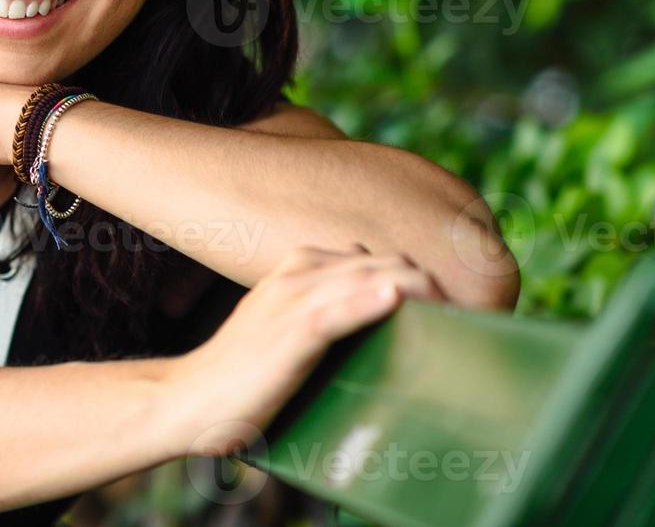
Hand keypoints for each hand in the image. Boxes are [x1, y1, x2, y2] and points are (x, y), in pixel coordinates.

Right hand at [160, 244, 443, 456]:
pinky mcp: (292, 336)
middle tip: (463, 308)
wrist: (191, 397)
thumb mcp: (282, 324)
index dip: (410, 272)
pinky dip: (369, 301)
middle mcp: (297, 274)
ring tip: (451, 302)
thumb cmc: (239, 371)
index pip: (369, 257)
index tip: (444, 298)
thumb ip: (323, 307)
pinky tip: (396, 298)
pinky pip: (338, 311)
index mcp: (296, 268)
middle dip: (425, 278)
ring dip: (413, 286)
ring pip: (366, 277)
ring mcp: (293, 302)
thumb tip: (378, 297)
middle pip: (379, 261)